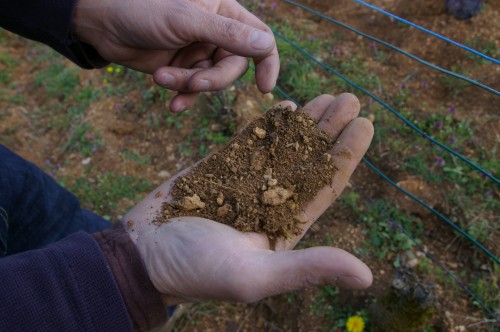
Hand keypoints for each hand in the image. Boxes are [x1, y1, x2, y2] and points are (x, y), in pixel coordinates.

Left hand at [72, 0, 278, 111]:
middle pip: (234, 66)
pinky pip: (192, 89)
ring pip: (211, 80)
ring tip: (163, 79)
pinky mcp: (181, 68)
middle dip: (213, 78)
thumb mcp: (186, 20)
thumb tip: (266, 46)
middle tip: (192, 82)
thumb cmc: (141, 8)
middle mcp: (215, 32)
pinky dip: (183, 95)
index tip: (264, 88)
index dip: (267, 62)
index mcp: (224, 11)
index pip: (259, 37)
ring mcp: (198, 51)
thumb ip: (227, 33)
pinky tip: (172, 102)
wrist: (101, 22)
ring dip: (189, 85)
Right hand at [124, 94, 373, 304]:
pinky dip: (270, 126)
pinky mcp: (221, 168)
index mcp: (285, 228)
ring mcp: (246, 183)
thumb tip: (367, 277)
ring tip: (327, 97)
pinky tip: (288, 107)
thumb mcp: (255, 275)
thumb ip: (308, 269)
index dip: (346, 156)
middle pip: (309, 160)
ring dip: (307, 123)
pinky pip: (251, 143)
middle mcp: (271, 203)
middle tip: (349, 99)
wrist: (142, 254)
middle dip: (330, 130)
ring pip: (284, 148)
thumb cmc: (195, 272)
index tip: (365, 125)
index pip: (324, 188)